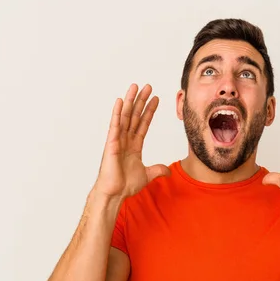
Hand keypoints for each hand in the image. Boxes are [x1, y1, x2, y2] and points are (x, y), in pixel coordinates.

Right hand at [93, 84, 169, 199]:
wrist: (114, 194)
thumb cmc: (125, 185)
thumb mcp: (147, 175)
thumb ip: (157, 170)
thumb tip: (168, 170)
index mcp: (134, 146)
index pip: (143, 124)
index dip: (150, 111)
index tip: (156, 99)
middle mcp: (125, 140)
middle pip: (134, 116)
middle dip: (141, 101)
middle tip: (148, 86)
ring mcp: (118, 140)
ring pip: (125, 116)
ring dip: (131, 101)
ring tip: (136, 87)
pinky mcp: (111, 144)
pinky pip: (115, 126)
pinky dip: (117, 113)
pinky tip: (120, 101)